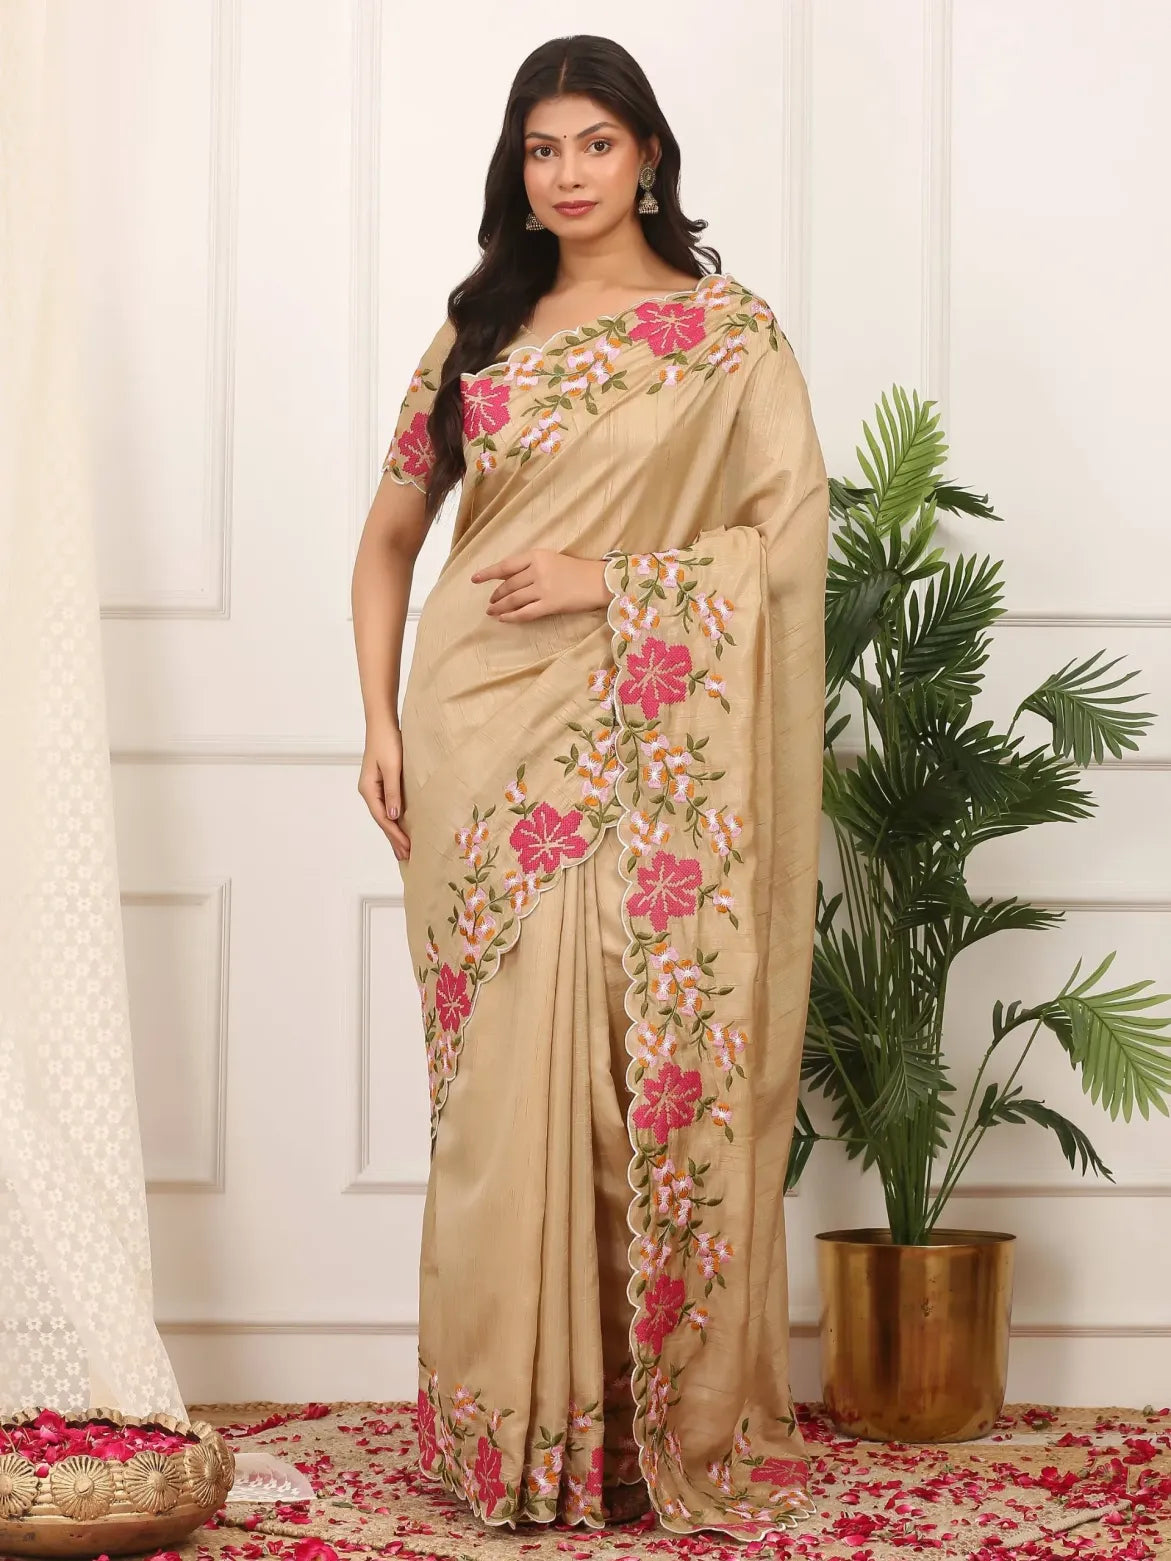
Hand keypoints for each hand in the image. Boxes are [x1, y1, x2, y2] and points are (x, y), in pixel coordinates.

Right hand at [358, 720, 410, 861]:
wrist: (382, 723)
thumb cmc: (388, 742)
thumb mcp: (393, 767)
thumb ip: (393, 792)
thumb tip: (394, 816)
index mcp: (368, 789)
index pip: (383, 818)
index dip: (395, 835)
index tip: (407, 848)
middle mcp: (368, 791)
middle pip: (382, 820)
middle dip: (394, 839)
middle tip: (406, 857)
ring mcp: (373, 788)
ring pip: (384, 815)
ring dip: (393, 832)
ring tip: (403, 849)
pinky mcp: (380, 783)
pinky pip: (387, 806)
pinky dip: (393, 820)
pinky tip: (399, 826)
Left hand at [471, 548, 607, 621]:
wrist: (599, 581)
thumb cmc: (575, 570)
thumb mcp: (551, 559)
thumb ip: (530, 566)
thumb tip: (505, 578)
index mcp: (536, 556)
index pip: (506, 566)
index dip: (488, 573)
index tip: (475, 579)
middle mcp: (537, 570)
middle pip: (508, 585)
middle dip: (497, 595)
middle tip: (490, 602)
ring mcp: (544, 588)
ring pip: (514, 600)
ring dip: (500, 607)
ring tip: (492, 611)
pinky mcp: (550, 604)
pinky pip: (525, 613)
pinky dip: (512, 617)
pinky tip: (504, 619)